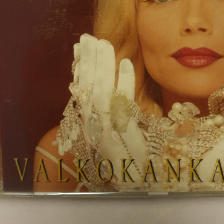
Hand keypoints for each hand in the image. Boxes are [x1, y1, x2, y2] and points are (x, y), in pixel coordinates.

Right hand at [68, 34, 148, 188]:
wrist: (144, 185)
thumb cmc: (131, 159)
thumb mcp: (114, 132)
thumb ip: (109, 109)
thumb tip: (107, 82)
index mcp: (92, 126)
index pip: (83, 91)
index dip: (80, 68)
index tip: (79, 47)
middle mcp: (96, 129)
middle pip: (89, 88)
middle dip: (88, 61)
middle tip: (88, 37)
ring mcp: (110, 133)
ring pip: (102, 93)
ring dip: (102, 66)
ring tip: (104, 44)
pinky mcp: (126, 137)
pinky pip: (124, 105)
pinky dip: (124, 83)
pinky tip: (126, 64)